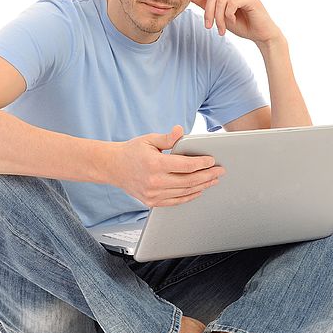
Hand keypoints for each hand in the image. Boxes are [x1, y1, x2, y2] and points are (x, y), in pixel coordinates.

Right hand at [108, 125, 225, 206]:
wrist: (112, 167)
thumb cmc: (132, 151)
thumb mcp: (149, 139)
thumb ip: (168, 138)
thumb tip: (181, 131)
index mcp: (155, 164)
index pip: (185, 165)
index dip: (201, 163)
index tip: (212, 161)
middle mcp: (154, 181)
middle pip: (188, 181)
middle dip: (207, 176)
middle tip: (219, 171)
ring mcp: (153, 194)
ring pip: (184, 192)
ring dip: (201, 187)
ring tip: (213, 180)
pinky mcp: (152, 201)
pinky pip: (175, 201)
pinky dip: (189, 196)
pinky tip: (198, 190)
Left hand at [190, 0, 282, 44]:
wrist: (260, 35)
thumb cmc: (242, 24)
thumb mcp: (220, 15)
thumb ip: (208, 5)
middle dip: (208, 11)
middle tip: (209, 26)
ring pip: (221, 0)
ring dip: (218, 17)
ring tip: (221, 29)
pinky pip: (231, 3)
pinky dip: (228, 16)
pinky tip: (233, 21)